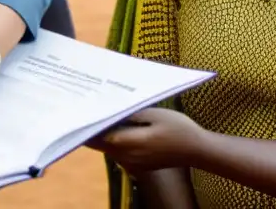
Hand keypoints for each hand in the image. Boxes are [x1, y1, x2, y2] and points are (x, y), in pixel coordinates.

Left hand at [87, 107, 206, 173]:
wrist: (198, 150)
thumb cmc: (178, 129)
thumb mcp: (154, 114)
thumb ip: (129, 114)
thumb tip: (109, 111)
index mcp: (130, 144)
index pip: (98, 138)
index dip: (86, 126)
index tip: (76, 112)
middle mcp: (127, 157)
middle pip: (101, 144)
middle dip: (91, 129)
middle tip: (84, 109)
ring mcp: (133, 164)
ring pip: (109, 149)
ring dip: (102, 135)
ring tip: (98, 113)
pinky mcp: (138, 165)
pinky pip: (119, 152)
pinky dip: (114, 141)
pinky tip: (115, 126)